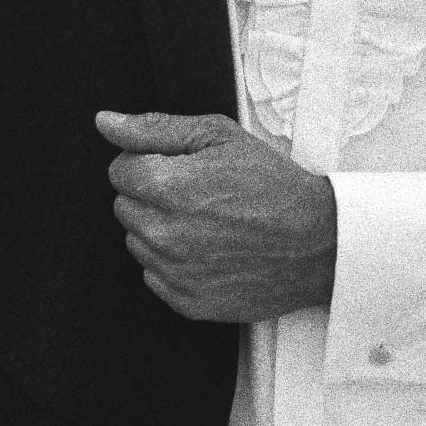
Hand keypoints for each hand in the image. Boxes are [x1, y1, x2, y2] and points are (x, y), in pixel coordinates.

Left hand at [95, 110, 336, 322]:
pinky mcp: (187, 302)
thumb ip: (156, 128)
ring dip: (163, 231)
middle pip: (125, 207)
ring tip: (210, 223)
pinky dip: (177, 264)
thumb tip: (106, 122)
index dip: (150, 163)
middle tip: (201, 195)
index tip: (183, 169)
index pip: (119, 171)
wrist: (318, 242)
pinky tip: (211, 250)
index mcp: (165, 187)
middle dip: (153, 197)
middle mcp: (162, 233)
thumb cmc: (274, 186)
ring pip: (139, 243)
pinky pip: (156, 277)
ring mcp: (174, 272)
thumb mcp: (220, 136)